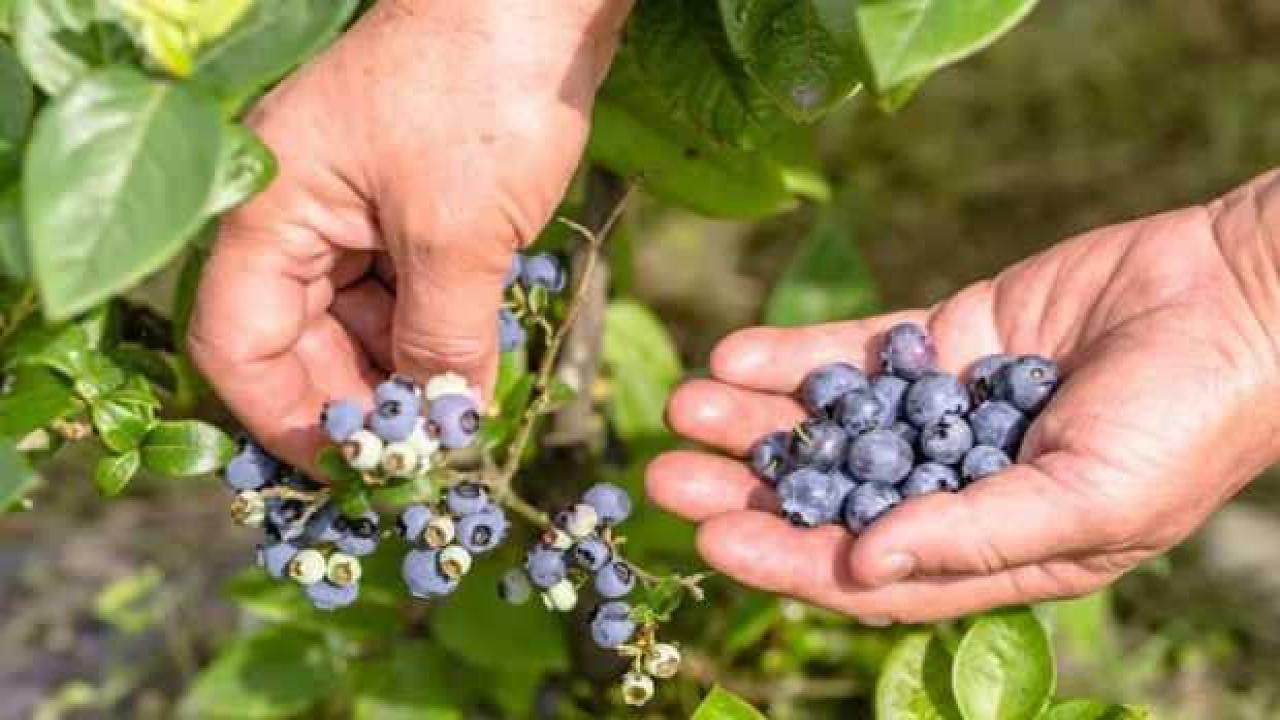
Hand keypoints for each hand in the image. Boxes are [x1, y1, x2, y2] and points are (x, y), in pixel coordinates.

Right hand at [189, 0, 630, 466]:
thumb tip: (438, 431)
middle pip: (297, 341)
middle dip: (357, 402)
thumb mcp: (459, 236)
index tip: (352, 472)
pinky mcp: (407, 200)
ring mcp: (353, 204)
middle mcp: (298, 212)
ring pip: (355, 320)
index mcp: (272, 213)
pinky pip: (400, 287)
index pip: (239, 345)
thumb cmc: (483, 94)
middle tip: (421, 458)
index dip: (287, 421)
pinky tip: (470, 366)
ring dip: (401, 373)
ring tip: (454, 419)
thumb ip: (440, 343)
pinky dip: (431, 331)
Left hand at [648, 171, 1279, 623]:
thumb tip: (860, 570)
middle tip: (667, 474)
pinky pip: (859, 352)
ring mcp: (945, 412)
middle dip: (748, 489)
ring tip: (684, 406)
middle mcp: (955, 487)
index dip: (786, 559)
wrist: (1237, 300)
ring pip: (830, 424)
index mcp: (989, 551)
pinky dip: (799, 355)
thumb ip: (975, 537)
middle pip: (828, 498)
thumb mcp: (1091, 504)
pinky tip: (735, 353)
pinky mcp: (947, 341)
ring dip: (757, 419)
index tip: (714, 540)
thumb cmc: (1186, 422)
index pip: (865, 573)